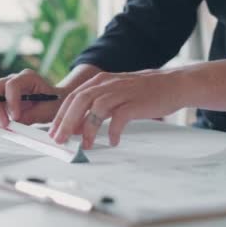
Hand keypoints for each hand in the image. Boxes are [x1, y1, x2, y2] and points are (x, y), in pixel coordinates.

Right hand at [0, 69, 64, 127]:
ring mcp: (3, 87)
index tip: (15, 117)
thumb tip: (14, 123)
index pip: (13, 85)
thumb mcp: (46, 110)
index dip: (11, 102)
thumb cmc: (51, 103)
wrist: (52, 102)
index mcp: (28, 77)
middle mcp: (13, 79)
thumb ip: (31, 116)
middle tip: (3, 125)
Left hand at [49, 70, 186, 149]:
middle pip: (79, 101)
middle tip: (60, 139)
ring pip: (96, 109)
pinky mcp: (135, 102)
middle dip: (66, 122)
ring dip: (87, 128)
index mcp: (99, 81)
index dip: (60, 115)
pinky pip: (119, 118)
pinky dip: (113, 131)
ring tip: (86, 144)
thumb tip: (75, 126)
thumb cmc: (142, 92)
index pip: (73, 97)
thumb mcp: (114, 93)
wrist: (172, 84)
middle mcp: (107, 84)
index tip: (53, 132)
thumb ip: (95, 106)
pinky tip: (114, 141)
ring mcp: (121, 92)